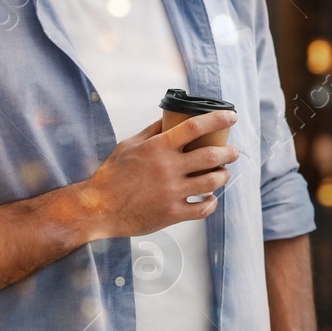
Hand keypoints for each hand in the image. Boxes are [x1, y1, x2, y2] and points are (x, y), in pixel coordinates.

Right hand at [74, 111, 239, 239]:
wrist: (99, 208)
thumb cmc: (112, 175)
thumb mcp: (129, 145)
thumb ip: (152, 131)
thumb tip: (169, 116)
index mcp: (158, 147)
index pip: (194, 127)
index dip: (217, 119)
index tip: (231, 117)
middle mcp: (168, 168)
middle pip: (211, 155)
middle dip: (229, 152)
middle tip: (233, 151)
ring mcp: (172, 192)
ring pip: (212, 182)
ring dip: (223, 175)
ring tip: (223, 172)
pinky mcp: (172, 214)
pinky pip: (203, 209)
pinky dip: (211, 203)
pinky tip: (210, 198)